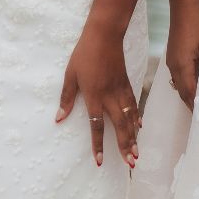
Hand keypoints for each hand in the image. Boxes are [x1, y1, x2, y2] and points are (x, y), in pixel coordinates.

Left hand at [55, 25, 140, 167]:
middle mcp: (110, 96)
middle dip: (124, 146)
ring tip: (136, 153)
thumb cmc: (84, 54)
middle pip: (119, 126)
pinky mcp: (127, 83)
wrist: (104, 35)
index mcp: (94, 96)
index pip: (96, 126)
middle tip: (130, 163)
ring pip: (129, 118)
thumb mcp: (70, 75)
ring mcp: (121, 90)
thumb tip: (59, 118)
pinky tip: (139, 127)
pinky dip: (136, 117)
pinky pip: (133, 104)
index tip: (100, 161)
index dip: (98, 145)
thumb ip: (66, 98)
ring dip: (133, 137)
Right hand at [166, 0, 198, 109]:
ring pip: (179, 85)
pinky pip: (179, 76)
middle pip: (182, 91)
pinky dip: (187, 85)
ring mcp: (172, 61)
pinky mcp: (174, 56)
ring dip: (188, 95)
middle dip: (191, 104)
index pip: (189, 91)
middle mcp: (174, 66)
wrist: (183, 6)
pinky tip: (196, 87)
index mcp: (182, 64)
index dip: (196, 105)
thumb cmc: (197, 23)